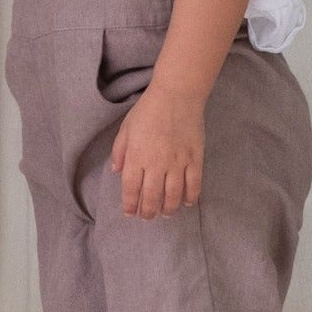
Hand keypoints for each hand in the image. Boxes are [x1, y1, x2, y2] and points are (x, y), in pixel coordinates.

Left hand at [111, 82, 204, 217]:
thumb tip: (116, 171)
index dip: (130, 205)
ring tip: (165, 214)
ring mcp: (178, 163)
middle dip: (148, 211)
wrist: (177, 95)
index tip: (130, 213)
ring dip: (168, 208)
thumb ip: (120, 151)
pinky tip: (186, 203)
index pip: (131, 189)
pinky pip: (193, 183)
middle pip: (151, 197)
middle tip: (147, 217)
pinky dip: (190, 196)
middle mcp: (156, 164)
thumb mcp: (126, 128)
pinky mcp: (195, 158)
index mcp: (137, 157)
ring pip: (173, 195)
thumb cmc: (148, 110)